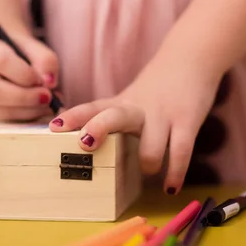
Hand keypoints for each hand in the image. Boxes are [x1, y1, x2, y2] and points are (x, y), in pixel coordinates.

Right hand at [0, 34, 59, 121]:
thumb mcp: (35, 47)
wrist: (8, 60)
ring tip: (48, 102)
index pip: (1, 62)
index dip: (25, 74)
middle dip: (25, 97)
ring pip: (1, 110)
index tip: (43, 80)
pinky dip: (29, 116)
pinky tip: (41, 108)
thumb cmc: (22, 52)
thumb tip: (49, 82)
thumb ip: (45, 59)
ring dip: (30, 109)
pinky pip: (9, 120)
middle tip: (48, 96)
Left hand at [48, 49, 221, 193]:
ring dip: (147, 166)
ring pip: (149, 150)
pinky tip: (170, 188)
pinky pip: (180, 153)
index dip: (73, 117)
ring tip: (148, 171)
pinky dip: (175, 174)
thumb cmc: (156, 88)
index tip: (53, 128)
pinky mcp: (187, 121)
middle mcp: (137, 109)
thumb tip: (86, 147)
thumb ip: (111, 120)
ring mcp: (163, 115)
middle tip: (86, 144)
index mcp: (120, 103)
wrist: (192, 57)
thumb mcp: (129, 100)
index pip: (92, 108)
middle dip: (99, 129)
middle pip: (113, 116)